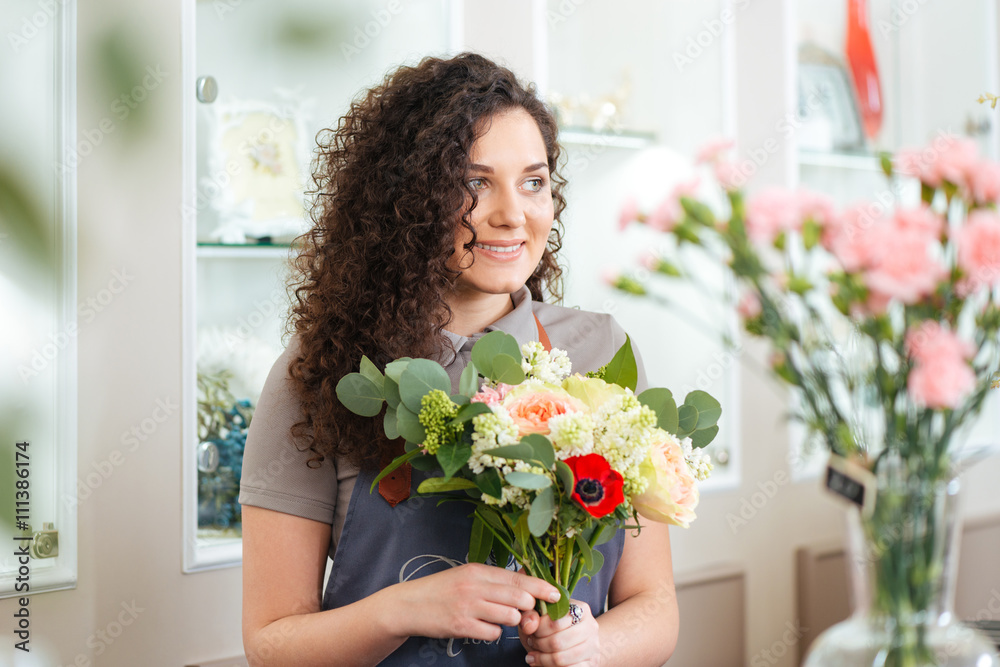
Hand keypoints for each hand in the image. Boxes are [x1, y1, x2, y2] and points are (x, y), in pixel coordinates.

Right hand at [388, 563, 561, 641]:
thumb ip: (494, 579)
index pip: (518, 578)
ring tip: (496, 617)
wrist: (409, 605)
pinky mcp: (462, 626)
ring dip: (510, 621)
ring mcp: (468, 606)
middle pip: (520, 598)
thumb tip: (526, 580)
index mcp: (479, 570)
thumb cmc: (442, 589)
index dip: (541, 587)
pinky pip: (493, 633)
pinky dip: (492, 633)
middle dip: (528, 608)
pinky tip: (481, 627)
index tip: (556, 594)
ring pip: (510, 617)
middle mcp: (475, 586)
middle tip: (524, 612)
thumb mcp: (467, 575)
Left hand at [518, 599, 600, 665]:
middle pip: (558, 642)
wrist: (572, 640)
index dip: (538, 630)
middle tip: (531, 644)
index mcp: (580, 609)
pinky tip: (544, 664)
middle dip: (539, 645)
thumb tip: (529, 625)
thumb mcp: (539, 616)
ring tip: (534, 656)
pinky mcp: (592, 663)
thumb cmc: (552, 626)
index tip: (531, 632)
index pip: (555, 622)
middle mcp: (590, 626)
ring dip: (543, 659)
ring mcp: (593, 646)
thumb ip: (530, 615)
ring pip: (562, 658)